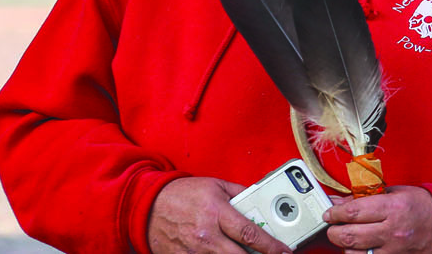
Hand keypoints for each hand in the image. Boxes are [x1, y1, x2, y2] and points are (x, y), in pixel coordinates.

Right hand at [148, 176, 291, 253]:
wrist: (147, 205)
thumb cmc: (182, 194)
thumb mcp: (216, 185)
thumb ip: (241, 193)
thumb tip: (261, 200)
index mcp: (216, 212)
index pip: (250, 233)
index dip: (271, 246)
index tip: (284, 251)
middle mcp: (206, 234)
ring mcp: (193, 250)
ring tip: (246, 251)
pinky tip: (225, 252)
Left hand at [324, 185, 431, 253]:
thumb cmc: (423, 206)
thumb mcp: (396, 193)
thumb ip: (367, 198)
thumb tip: (340, 202)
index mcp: (394, 207)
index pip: (353, 212)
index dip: (335, 213)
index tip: (330, 213)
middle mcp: (393, 231)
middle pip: (349, 235)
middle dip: (334, 231)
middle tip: (333, 226)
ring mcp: (394, 250)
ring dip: (346, 246)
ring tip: (349, 237)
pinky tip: (362, 248)